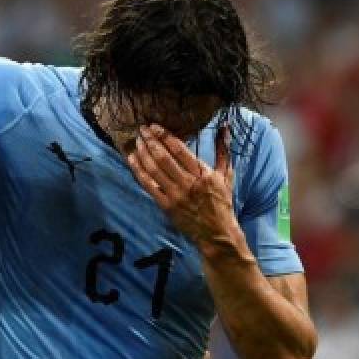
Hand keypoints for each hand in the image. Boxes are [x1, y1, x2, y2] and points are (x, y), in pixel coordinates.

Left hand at [127, 125, 240, 247]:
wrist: (217, 233)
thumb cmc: (222, 202)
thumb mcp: (226, 175)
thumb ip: (223, 150)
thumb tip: (225, 127)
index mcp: (203, 174)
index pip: (180, 150)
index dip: (165, 136)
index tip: (154, 126)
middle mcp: (188, 183)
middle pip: (164, 158)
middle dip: (150, 141)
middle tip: (141, 129)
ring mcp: (176, 196)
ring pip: (154, 170)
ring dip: (142, 154)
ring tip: (136, 142)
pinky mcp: (166, 206)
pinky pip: (148, 186)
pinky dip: (139, 172)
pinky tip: (132, 160)